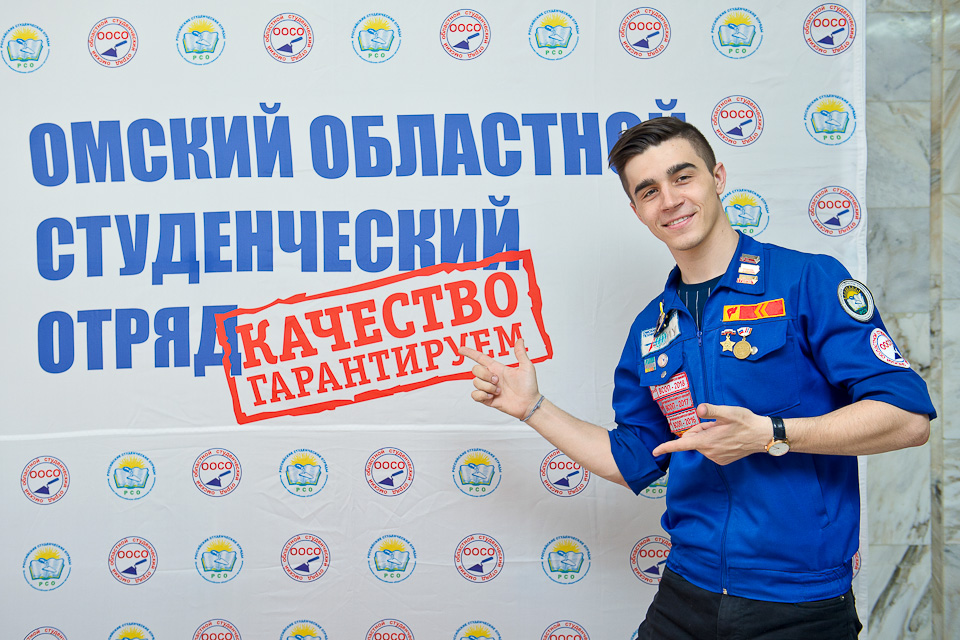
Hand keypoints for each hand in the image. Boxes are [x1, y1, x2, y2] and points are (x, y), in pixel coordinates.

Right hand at [459, 338, 540, 419]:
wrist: (529, 404)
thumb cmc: (529, 386)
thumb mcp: (526, 367)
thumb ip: (520, 353)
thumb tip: (520, 339)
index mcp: (498, 368)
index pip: (480, 358)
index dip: (470, 353)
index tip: (460, 349)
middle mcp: (491, 378)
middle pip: (475, 370)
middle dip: (485, 375)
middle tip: (497, 381)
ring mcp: (489, 389)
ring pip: (476, 382)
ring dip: (488, 387)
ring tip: (499, 391)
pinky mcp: (487, 399)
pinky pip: (474, 395)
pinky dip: (482, 395)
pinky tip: (492, 396)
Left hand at [651, 403, 768, 464]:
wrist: (763, 436)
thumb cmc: (745, 422)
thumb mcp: (728, 412)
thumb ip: (711, 411)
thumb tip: (699, 409)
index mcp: (707, 441)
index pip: (682, 445)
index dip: (666, 447)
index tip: (655, 451)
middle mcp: (709, 452)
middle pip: (694, 439)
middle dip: (699, 430)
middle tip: (715, 423)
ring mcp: (716, 458)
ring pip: (703, 444)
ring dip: (708, 435)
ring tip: (724, 429)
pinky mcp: (722, 460)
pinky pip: (711, 449)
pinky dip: (714, 442)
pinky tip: (727, 436)